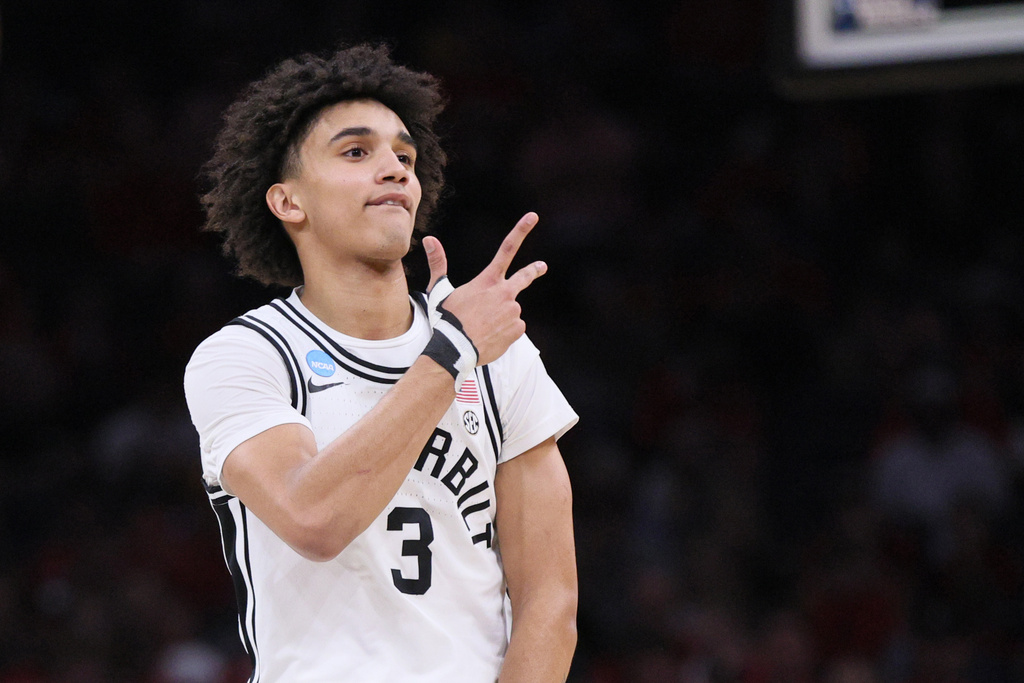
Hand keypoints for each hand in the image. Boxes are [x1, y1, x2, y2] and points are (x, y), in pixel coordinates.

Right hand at [423, 212, 546, 366]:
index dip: (521, 231)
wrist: (455, 349)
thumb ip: (438, 263)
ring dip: (500, 317)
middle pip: (524, 277)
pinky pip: (514, 328)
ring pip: (510, 311)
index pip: (506, 249)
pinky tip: (490, 336)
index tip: (533, 217)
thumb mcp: (440, 290)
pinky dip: (504, 332)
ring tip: (483, 327)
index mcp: (488, 280)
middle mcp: (505, 292)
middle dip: (534, 270)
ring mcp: (513, 311)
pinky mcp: (518, 329)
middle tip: (542, 266)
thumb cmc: (447, 319)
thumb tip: (429, 239)